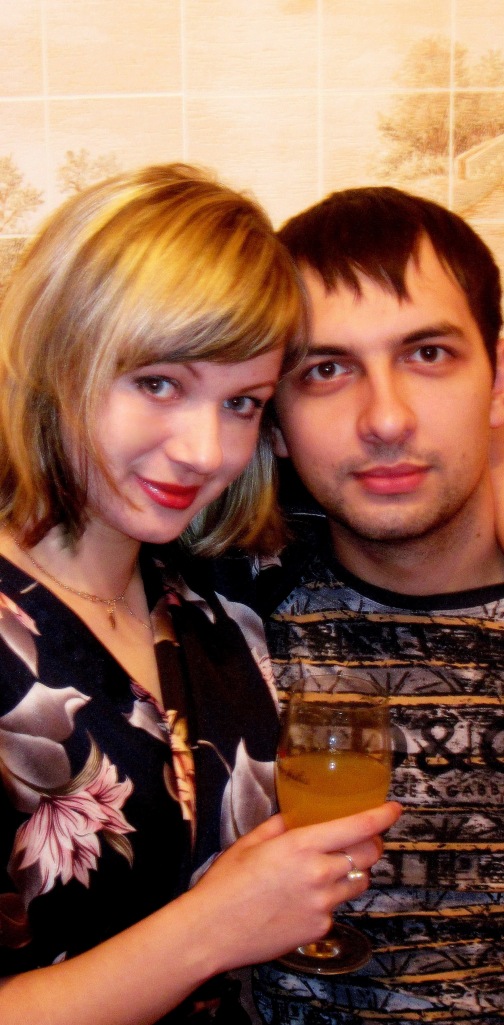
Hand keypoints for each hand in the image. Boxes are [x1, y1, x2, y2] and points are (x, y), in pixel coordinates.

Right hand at [191, 801, 401, 969]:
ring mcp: (323, 905)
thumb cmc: (226, 883)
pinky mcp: (320, 929)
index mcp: (301, 846)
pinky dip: (328, 901)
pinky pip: (337, 909)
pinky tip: (301, 902)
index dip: (382, 816)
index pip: (357, 827)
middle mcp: (319, 874)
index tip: (394, 809)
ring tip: (328, 872)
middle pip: (369, 855)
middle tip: (362, 840)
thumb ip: (280, 824)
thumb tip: (297, 815)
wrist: (212, 931)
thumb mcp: (250, 842)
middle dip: (372, 845)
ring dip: (352, 873)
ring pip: (358, 883)